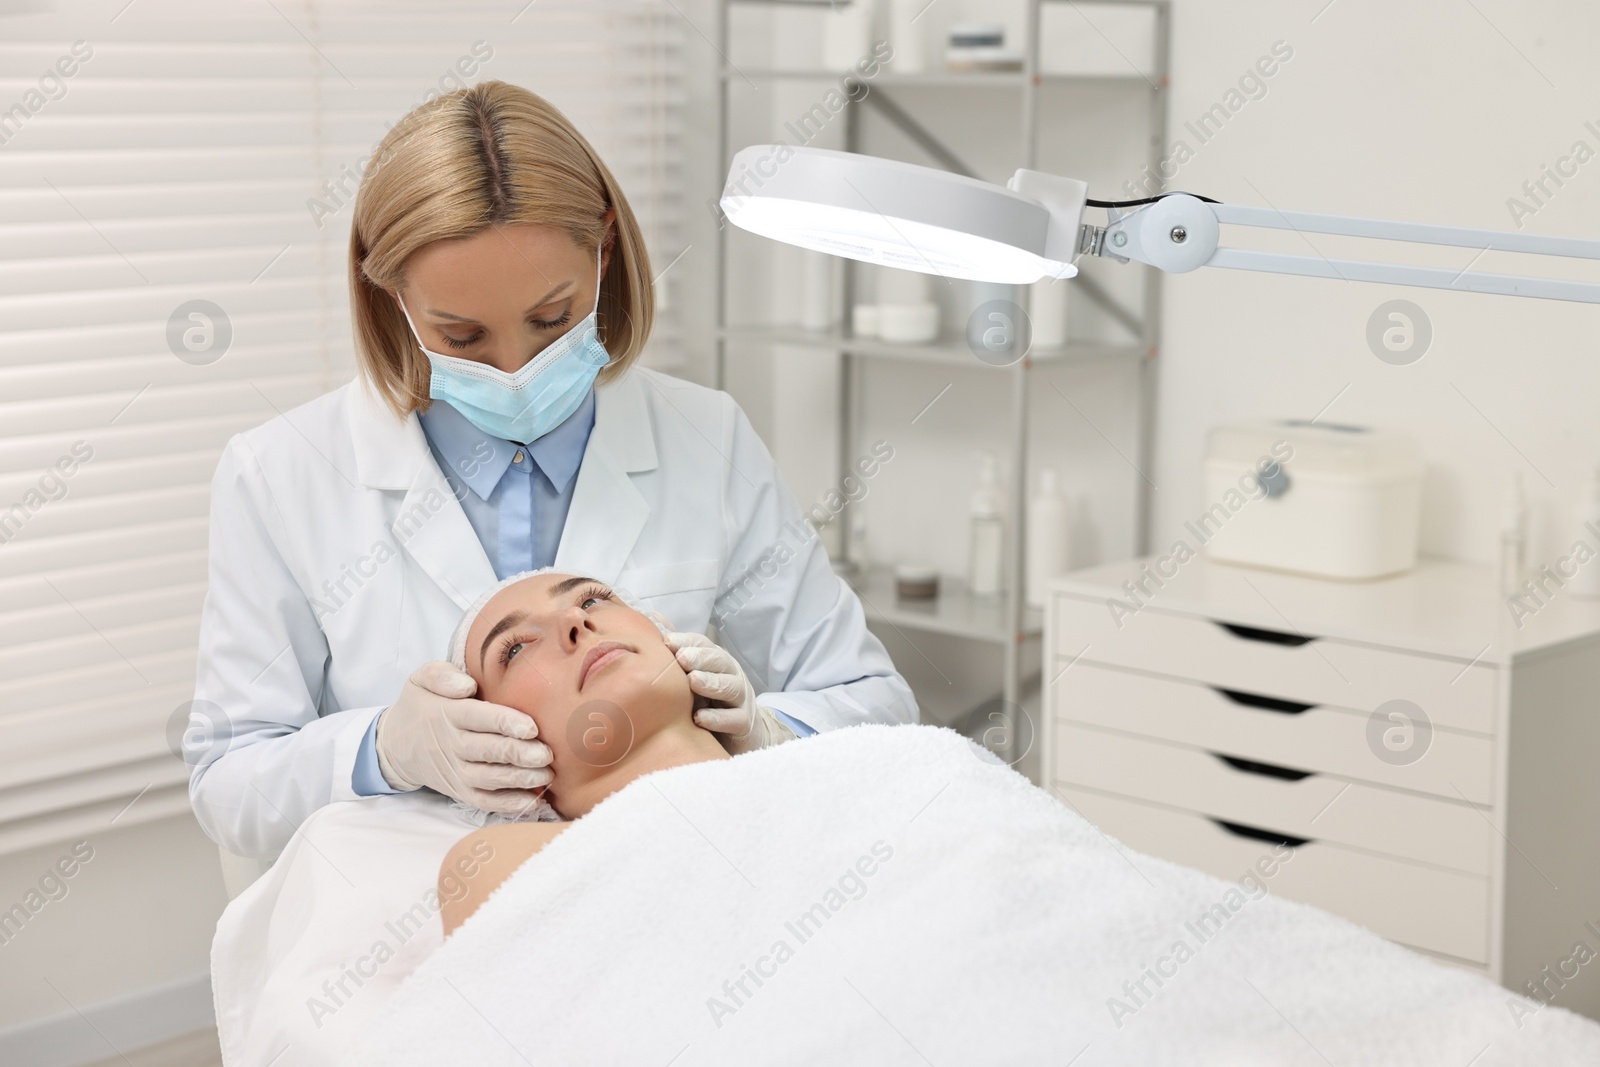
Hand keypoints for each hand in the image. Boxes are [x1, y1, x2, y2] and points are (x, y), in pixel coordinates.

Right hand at [375, 660, 552, 815]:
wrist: (395, 745)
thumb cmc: (421, 706)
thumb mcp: (421, 679)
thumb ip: (442, 675)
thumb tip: (467, 685)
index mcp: (448, 714)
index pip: (479, 718)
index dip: (506, 723)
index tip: (531, 728)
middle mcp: (453, 745)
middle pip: (489, 751)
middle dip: (520, 754)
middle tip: (547, 754)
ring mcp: (456, 771)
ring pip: (490, 779)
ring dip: (520, 780)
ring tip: (546, 774)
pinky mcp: (460, 790)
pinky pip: (484, 801)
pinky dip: (508, 804)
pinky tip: (533, 801)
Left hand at [662, 631, 796, 754]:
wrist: (744, 732)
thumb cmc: (712, 700)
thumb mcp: (695, 674)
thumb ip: (678, 649)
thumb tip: (655, 618)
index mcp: (717, 661)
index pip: (704, 644)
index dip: (688, 641)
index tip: (668, 641)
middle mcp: (732, 675)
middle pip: (720, 661)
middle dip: (701, 657)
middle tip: (682, 657)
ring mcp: (741, 700)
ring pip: (730, 687)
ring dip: (711, 683)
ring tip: (693, 681)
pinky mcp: (744, 724)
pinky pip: (734, 720)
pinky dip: (717, 718)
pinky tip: (699, 718)